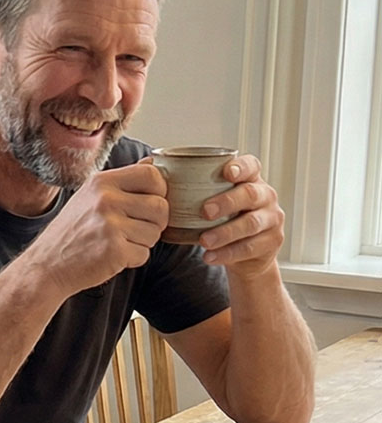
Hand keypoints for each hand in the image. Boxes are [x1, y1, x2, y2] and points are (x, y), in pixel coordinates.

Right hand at [37, 162, 168, 293]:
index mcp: (102, 182)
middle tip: (136, 230)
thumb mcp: (89, 196)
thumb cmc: (69, 233)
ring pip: (155, 233)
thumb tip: (151, 164)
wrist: (46, 266)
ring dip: (143, 243)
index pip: (152, 176)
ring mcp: (110, 225)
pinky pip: (144, 254)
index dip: (159, 191)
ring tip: (119, 243)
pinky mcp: (114, 250)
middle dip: (155, 222)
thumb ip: (122, 180)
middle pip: (160, 206)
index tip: (149, 203)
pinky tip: (113, 256)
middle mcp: (106, 200)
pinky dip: (132, 260)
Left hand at [197, 155, 284, 278]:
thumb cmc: (223, 220)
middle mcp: (265, 196)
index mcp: (251, 180)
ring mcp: (271, 219)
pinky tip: (209, 257)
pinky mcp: (271, 243)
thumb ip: (193, 188)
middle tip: (204, 211)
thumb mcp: (214, 202)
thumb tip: (150, 169)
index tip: (226, 172)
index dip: (241, 167)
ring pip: (251, 224)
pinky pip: (250, 248)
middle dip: (227, 202)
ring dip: (225, 232)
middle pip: (250, 194)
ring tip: (204, 241)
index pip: (251, 166)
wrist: (248, 255)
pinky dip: (227, 253)